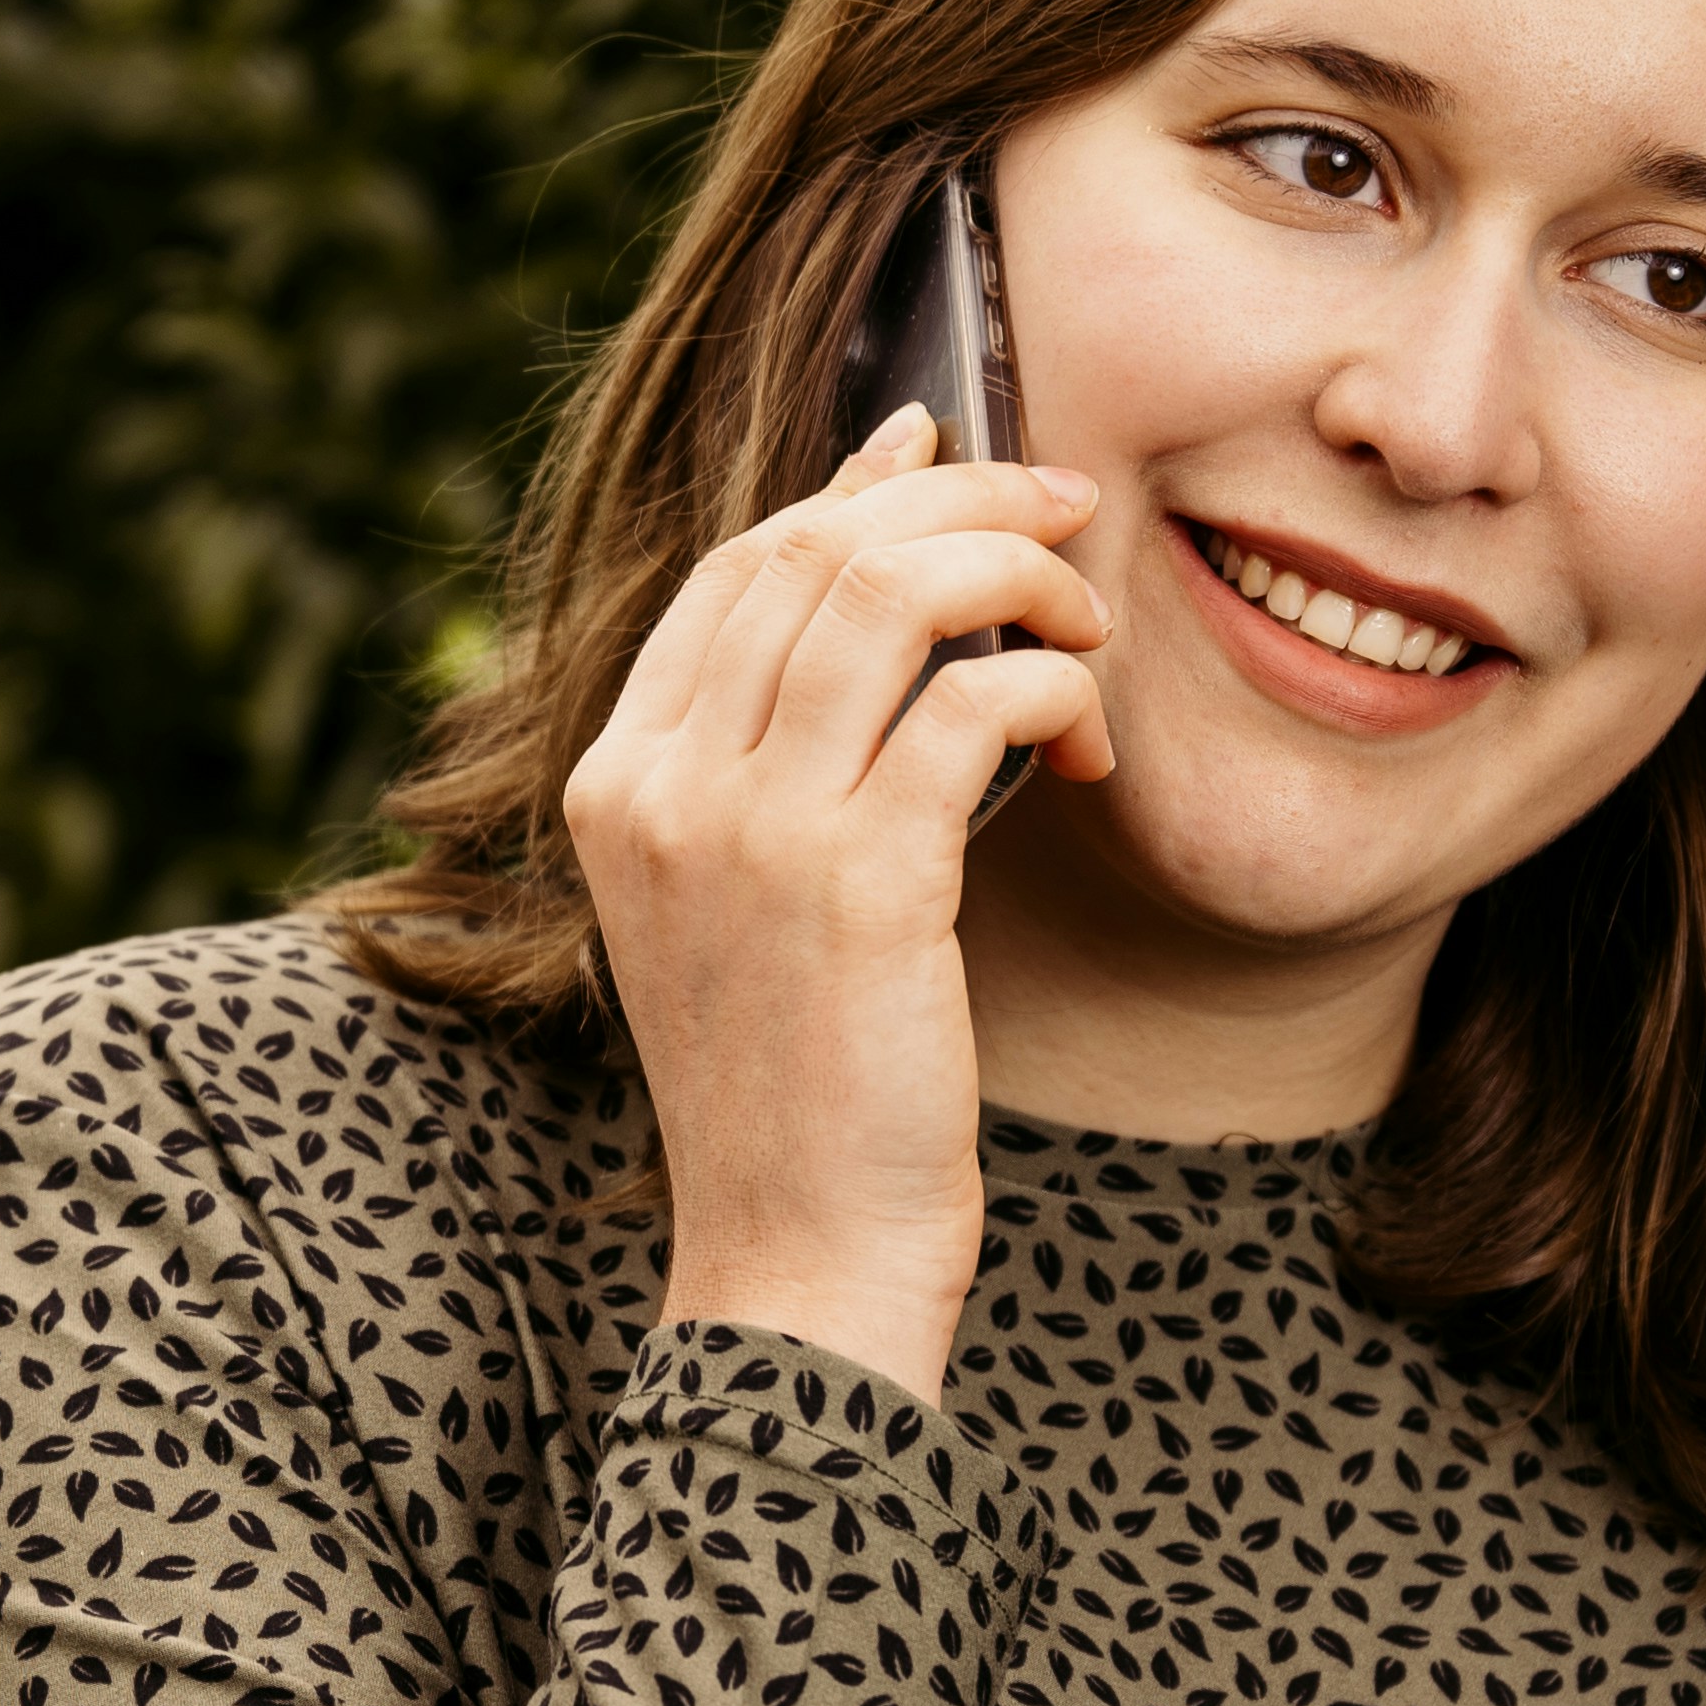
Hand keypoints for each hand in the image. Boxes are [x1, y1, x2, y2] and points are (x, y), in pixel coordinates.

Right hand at [572, 404, 1118, 1398]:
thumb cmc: (797, 1084)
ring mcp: (749, 832)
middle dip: (961, 499)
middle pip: (812, 547)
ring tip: (1090, 621)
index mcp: (616, 783)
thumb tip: (868, 582)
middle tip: (1068, 512)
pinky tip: (1086, 745)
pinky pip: (975, 702)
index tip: (950, 452)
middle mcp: (661, 788)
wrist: (796, 1253)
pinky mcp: (860, 882)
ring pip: (891, 591)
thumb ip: (772, 755)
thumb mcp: (740, 902)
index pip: (735, 566)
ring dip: (1022, 575)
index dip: (855, 487)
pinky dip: (1054, 690)